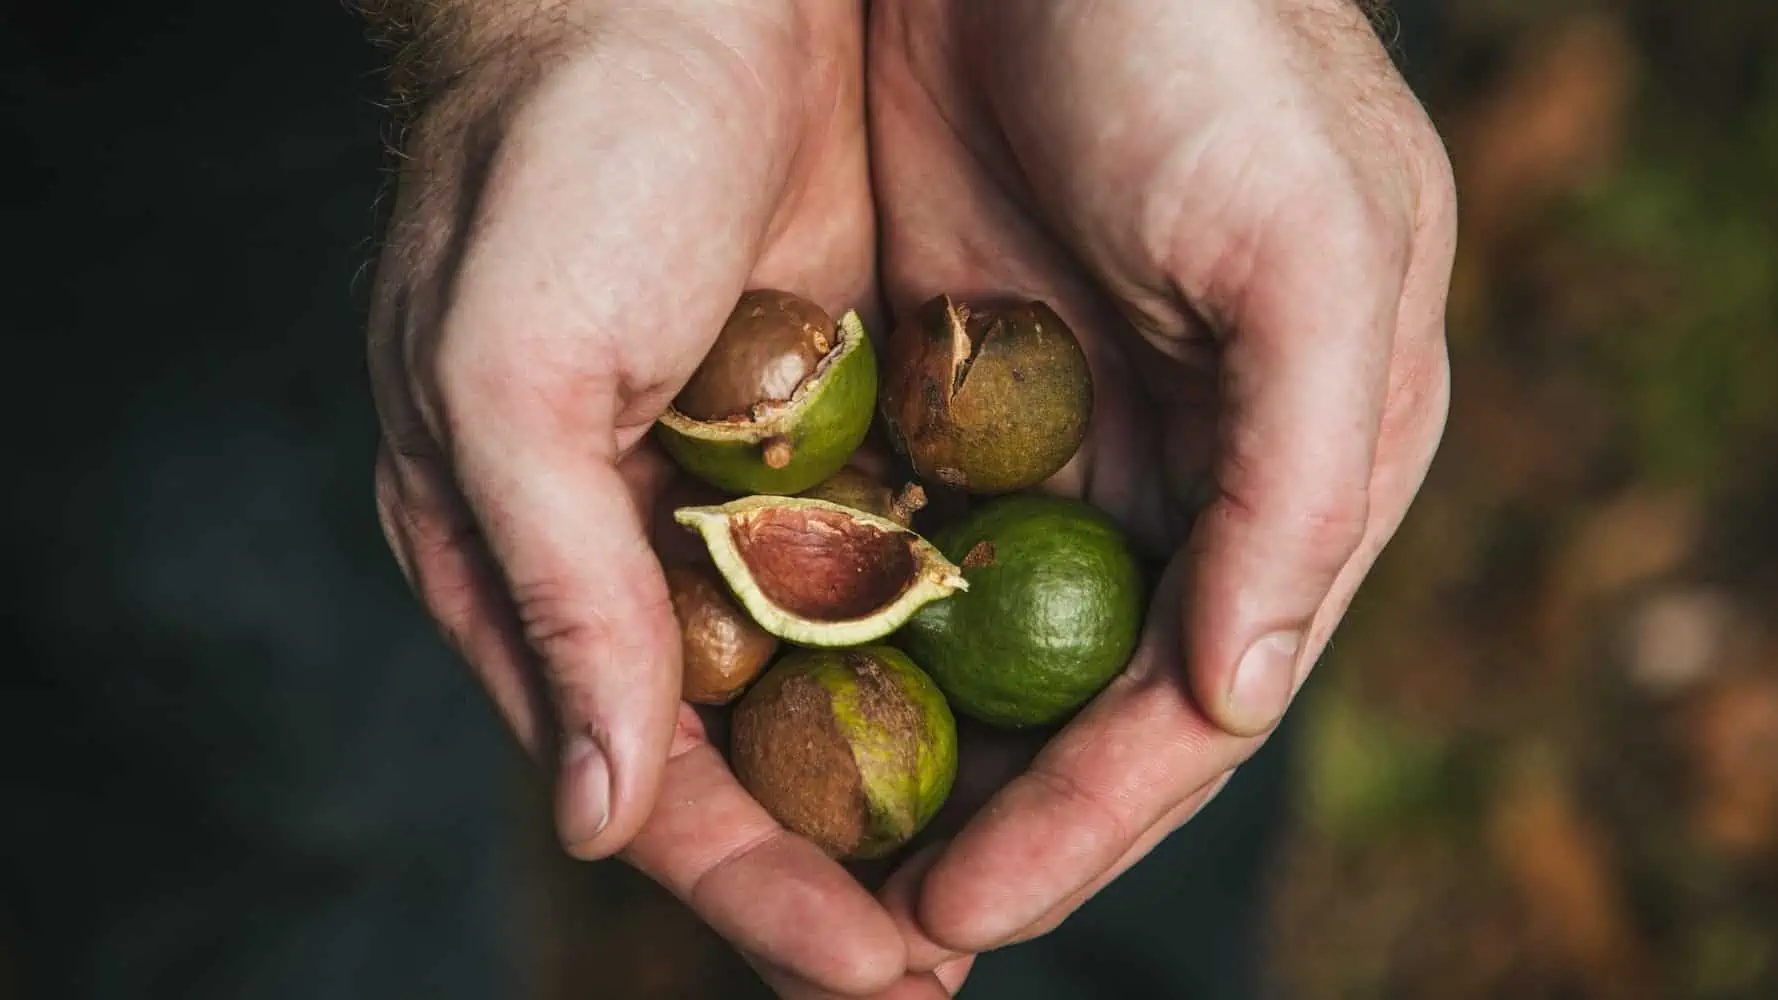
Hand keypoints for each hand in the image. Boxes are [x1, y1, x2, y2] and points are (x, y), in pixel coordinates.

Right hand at [365, 3, 939, 993]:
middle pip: (768, 761)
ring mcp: (760, 497)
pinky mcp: (848, 423)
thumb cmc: (547, 166)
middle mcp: (656, 560)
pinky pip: (915, 561)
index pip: (664, 784)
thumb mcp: (506, 377)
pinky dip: (969, 638)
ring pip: (850, 684)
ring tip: (1032, 865)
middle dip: (861, 868)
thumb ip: (555, 597)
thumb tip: (600, 818)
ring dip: (933, 775)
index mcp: (549, 574)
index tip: (886, 973)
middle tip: (960, 957)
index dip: (768, 895)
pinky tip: (1053, 697)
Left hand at [867, 0, 1456, 974]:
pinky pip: (881, 527)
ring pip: (966, 637)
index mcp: (1280, 475)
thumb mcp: (1314, 243)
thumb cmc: (1218, 46)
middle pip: (1066, 698)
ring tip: (797, 850)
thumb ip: (1301, 474)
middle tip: (867, 926)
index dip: (1084, 818)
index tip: (965, 905)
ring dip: (895, 745)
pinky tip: (758, 684)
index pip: (1183, 699)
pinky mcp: (940, 378)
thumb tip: (1234, 695)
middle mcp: (1165, 478)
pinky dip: (830, 613)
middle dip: (982, 818)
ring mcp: (1044, 434)